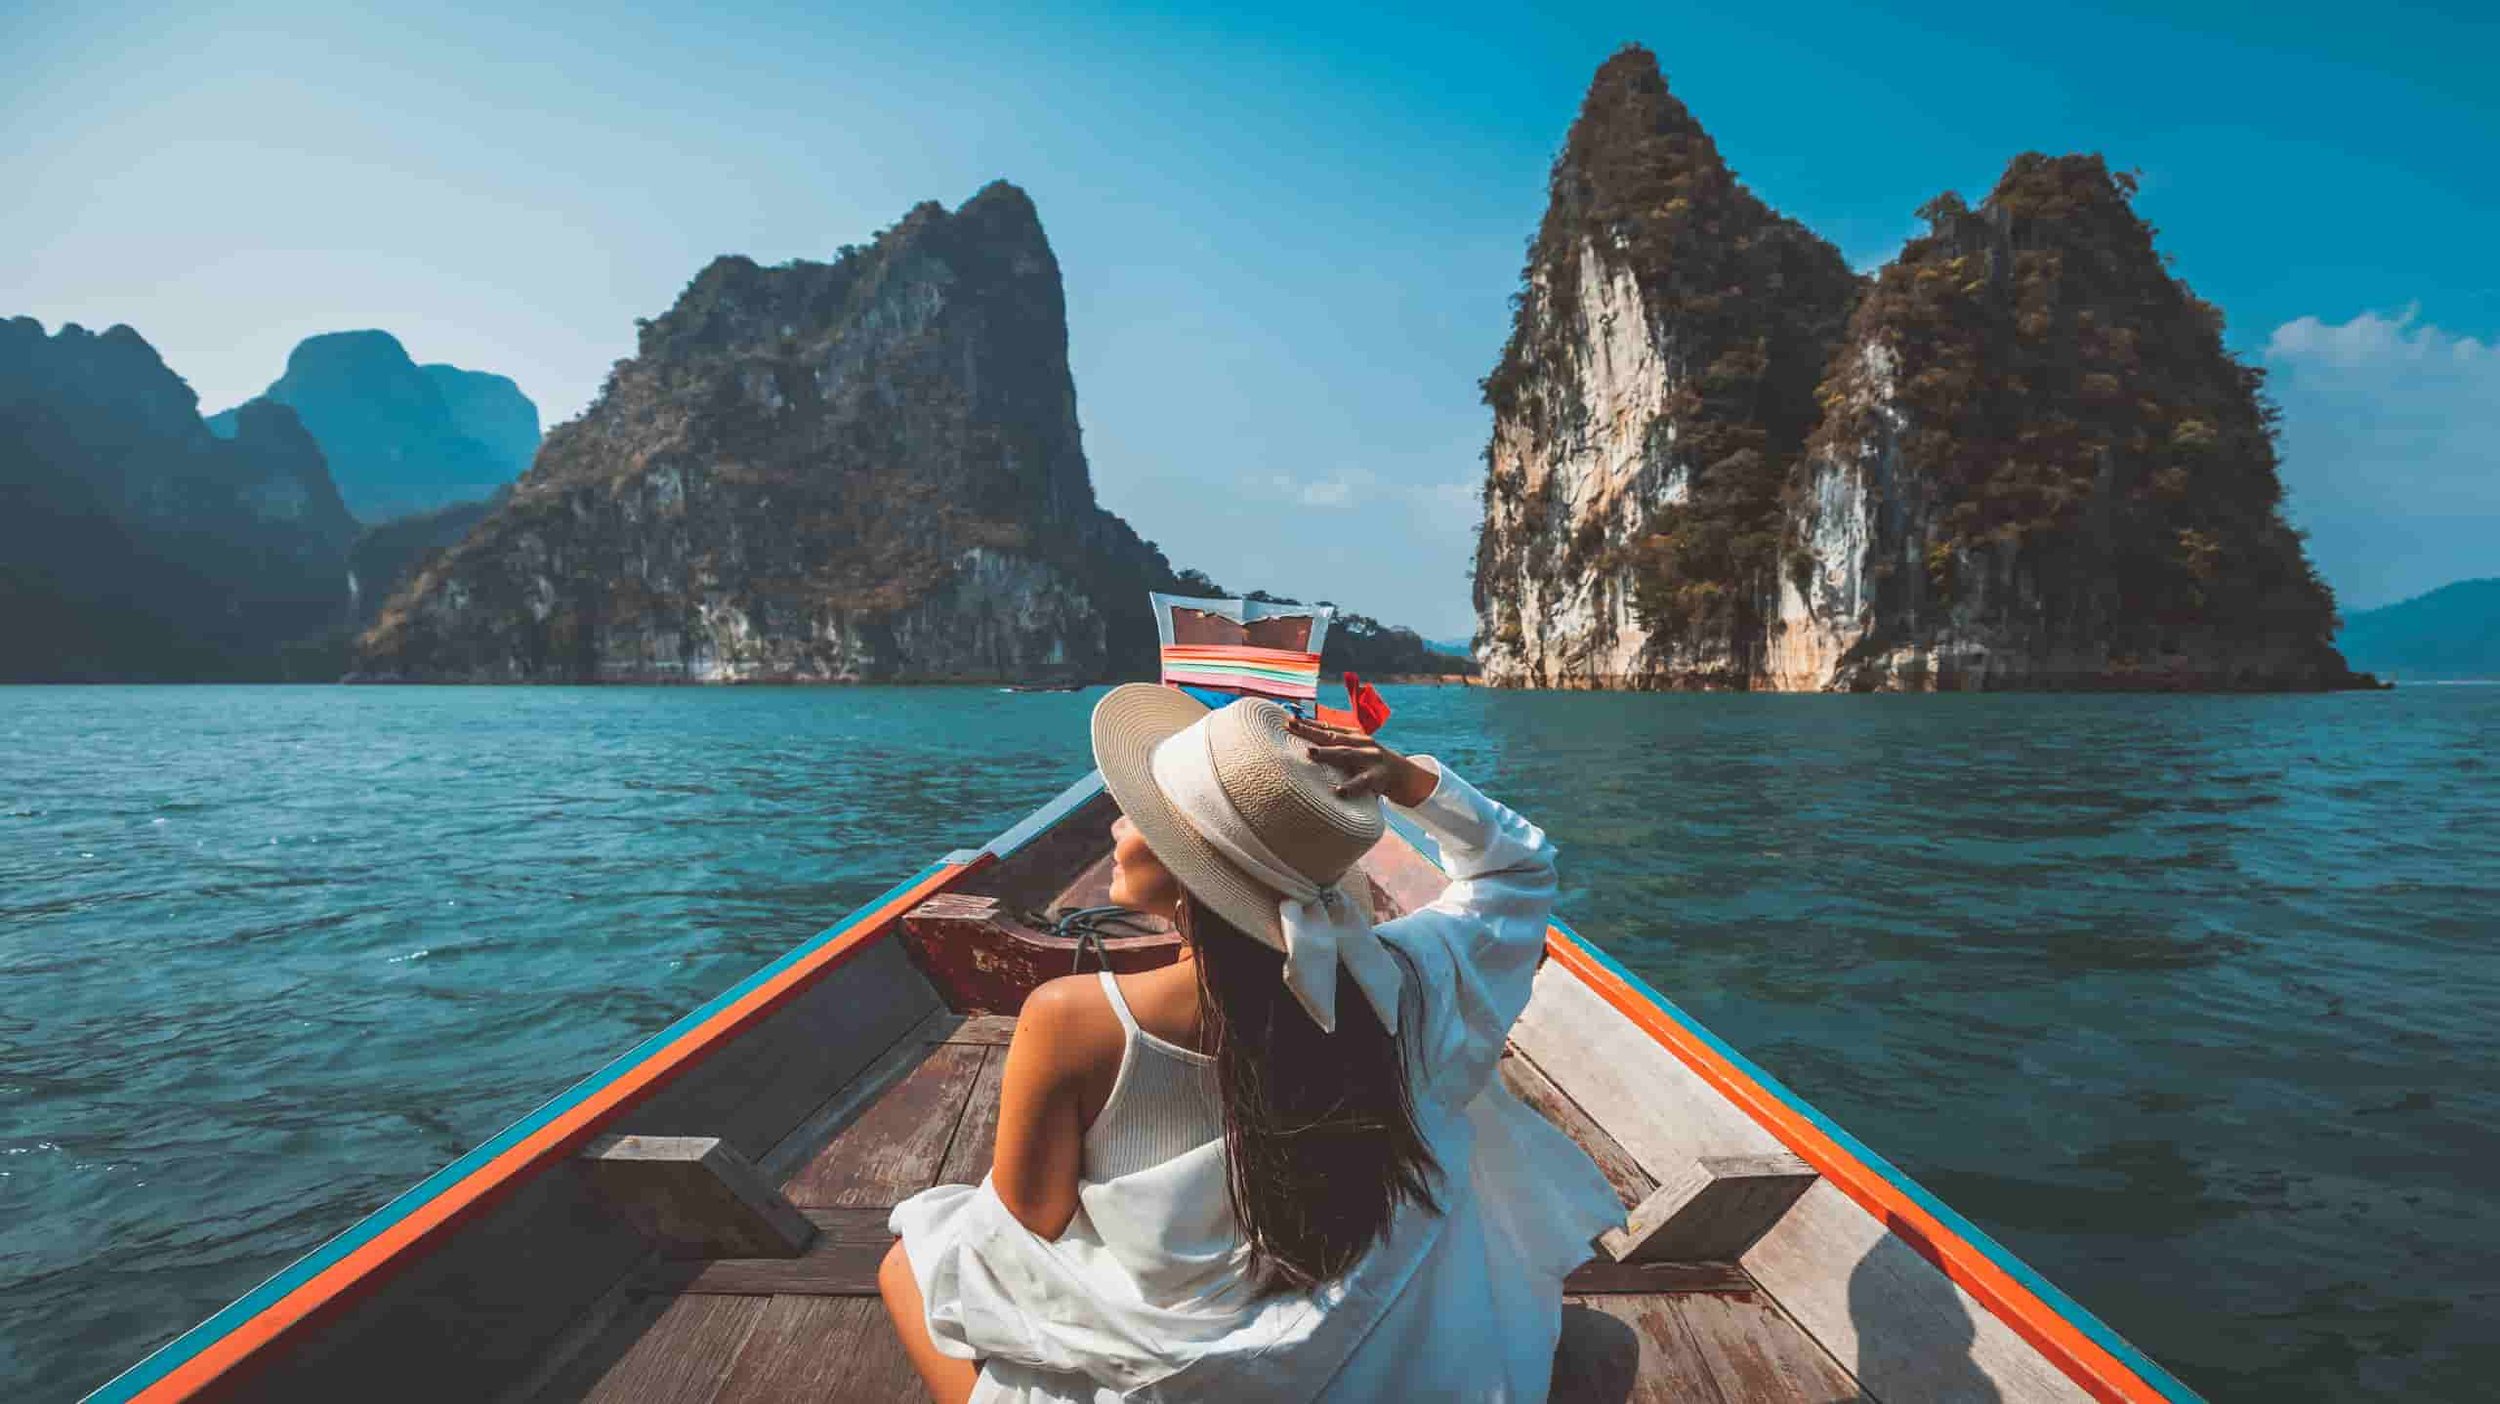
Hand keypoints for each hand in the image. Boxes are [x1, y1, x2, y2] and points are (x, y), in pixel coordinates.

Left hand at [1285, 716, 1437, 806]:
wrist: (1401, 774)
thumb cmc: (1369, 762)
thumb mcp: (1354, 750)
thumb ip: (1334, 746)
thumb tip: (1303, 744)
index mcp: (1353, 735)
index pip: (1327, 727)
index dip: (1308, 723)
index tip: (1289, 720)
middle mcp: (1361, 743)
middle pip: (1332, 736)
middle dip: (1311, 731)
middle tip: (1292, 727)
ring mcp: (1371, 758)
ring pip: (1346, 754)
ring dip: (1327, 753)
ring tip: (1310, 753)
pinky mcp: (1378, 777)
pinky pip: (1363, 782)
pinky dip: (1350, 787)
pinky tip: (1338, 792)